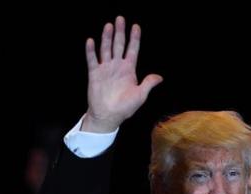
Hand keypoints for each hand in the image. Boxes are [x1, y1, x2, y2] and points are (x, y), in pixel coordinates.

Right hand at [82, 15, 162, 132]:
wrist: (108, 116)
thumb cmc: (124, 108)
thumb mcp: (140, 96)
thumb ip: (148, 84)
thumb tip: (160, 77)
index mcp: (129, 70)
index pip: (132, 50)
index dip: (134, 38)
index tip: (136, 26)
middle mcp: (117, 66)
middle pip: (119, 45)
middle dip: (120, 32)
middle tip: (120, 19)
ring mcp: (105, 69)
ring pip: (106, 49)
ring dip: (107, 37)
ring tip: (108, 26)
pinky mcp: (94, 74)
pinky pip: (92, 60)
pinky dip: (91, 51)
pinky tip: (91, 41)